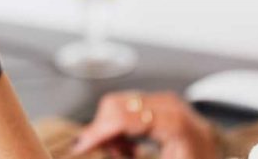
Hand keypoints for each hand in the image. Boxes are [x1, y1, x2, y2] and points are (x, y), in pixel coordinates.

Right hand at [72, 91, 219, 158]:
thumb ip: (125, 156)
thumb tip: (92, 147)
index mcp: (176, 124)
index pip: (124, 116)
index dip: (97, 132)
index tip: (80, 148)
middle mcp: (173, 107)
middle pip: (118, 105)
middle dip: (104, 132)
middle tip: (111, 155)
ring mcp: (169, 103)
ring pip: (119, 104)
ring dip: (113, 131)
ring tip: (126, 154)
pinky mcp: (164, 104)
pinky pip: (130, 106)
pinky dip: (122, 127)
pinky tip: (131, 147)